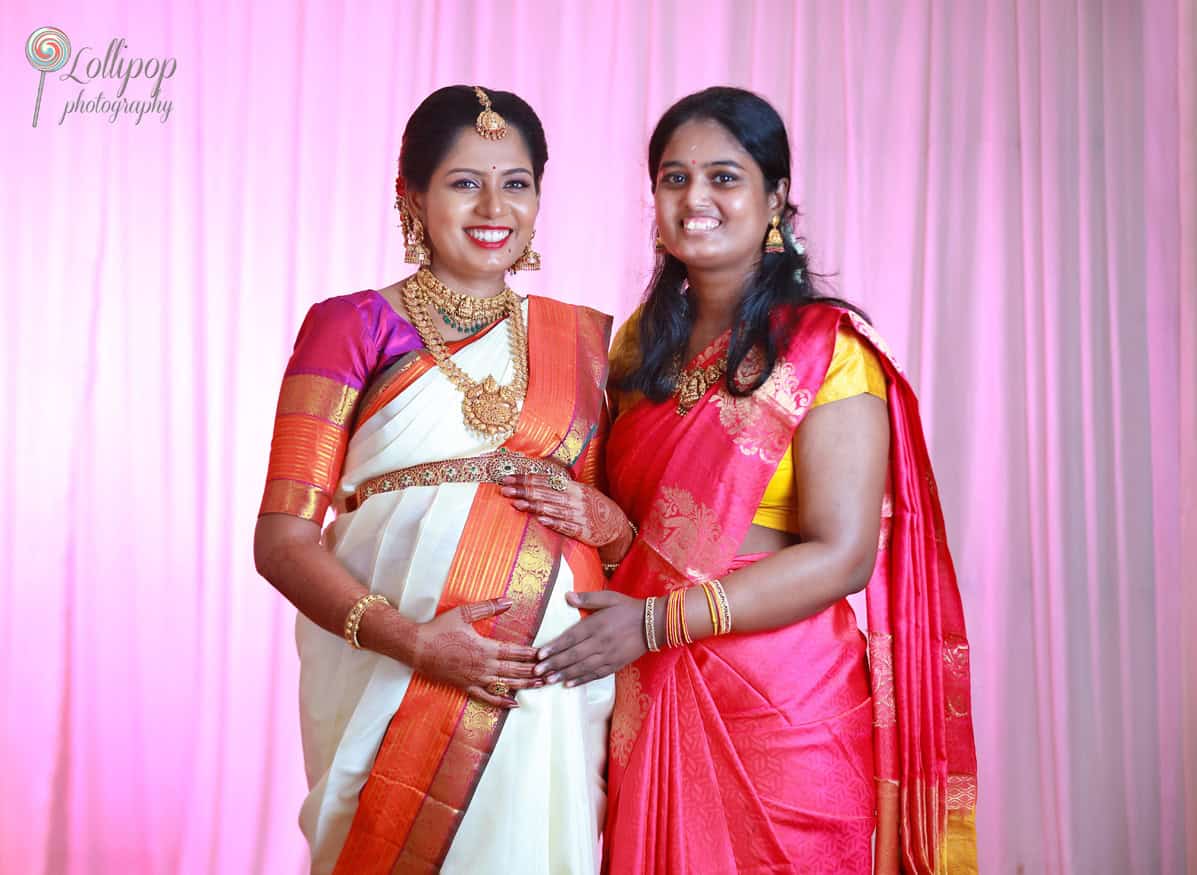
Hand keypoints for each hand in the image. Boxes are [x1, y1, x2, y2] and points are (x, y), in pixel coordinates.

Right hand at [410, 598, 541, 707]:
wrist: (417, 648)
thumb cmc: (439, 629)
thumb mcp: (463, 613)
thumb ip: (487, 607)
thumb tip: (508, 601)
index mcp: (485, 647)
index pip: (514, 652)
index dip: (531, 653)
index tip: (547, 653)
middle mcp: (483, 666)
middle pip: (515, 670)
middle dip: (534, 670)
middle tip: (552, 671)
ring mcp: (476, 678)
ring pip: (506, 684)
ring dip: (525, 684)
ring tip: (541, 684)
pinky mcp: (466, 686)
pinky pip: (487, 697)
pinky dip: (502, 701)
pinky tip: (514, 703)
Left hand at [500, 474, 631, 553]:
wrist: (615, 525)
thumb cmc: (594, 507)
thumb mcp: (581, 492)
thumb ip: (562, 487)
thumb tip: (537, 480)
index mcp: (573, 487)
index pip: (545, 480)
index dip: (525, 479)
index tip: (508, 478)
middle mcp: (575, 499)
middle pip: (545, 493)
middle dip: (523, 490)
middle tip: (505, 489)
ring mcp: (578, 515)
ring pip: (552, 508)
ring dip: (532, 505)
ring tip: (516, 503)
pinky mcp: (581, 530)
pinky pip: (565, 525)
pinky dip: (553, 521)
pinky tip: (540, 518)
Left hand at [533, 590, 646, 685]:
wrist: (654, 624)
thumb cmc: (628, 608)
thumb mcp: (609, 597)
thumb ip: (587, 598)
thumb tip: (567, 597)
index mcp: (597, 624)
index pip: (571, 637)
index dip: (555, 647)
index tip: (540, 654)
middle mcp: (601, 642)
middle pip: (574, 656)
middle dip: (554, 664)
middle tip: (537, 671)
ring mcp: (608, 656)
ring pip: (582, 668)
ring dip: (564, 675)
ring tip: (548, 681)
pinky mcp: (615, 665)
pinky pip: (595, 675)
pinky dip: (581, 680)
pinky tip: (569, 684)